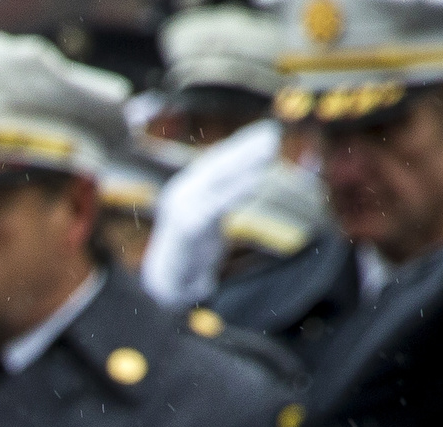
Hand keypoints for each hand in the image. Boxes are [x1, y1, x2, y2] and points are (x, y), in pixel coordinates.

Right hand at [141, 117, 281, 307]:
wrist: (169, 279)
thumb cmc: (192, 247)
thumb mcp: (209, 215)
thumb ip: (225, 195)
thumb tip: (253, 176)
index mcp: (187, 187)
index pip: (218, 159)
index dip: (242, 144)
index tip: (267, 131)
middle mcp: (182, 192)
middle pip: (219, 164)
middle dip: (246, 148)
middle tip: (272, 133)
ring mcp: (183, 208)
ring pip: (219, 179)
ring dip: (246, 163)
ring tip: (271, 151)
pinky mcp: (189, 226)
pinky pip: (218, 204)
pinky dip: (238, 190)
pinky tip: (257, 182)